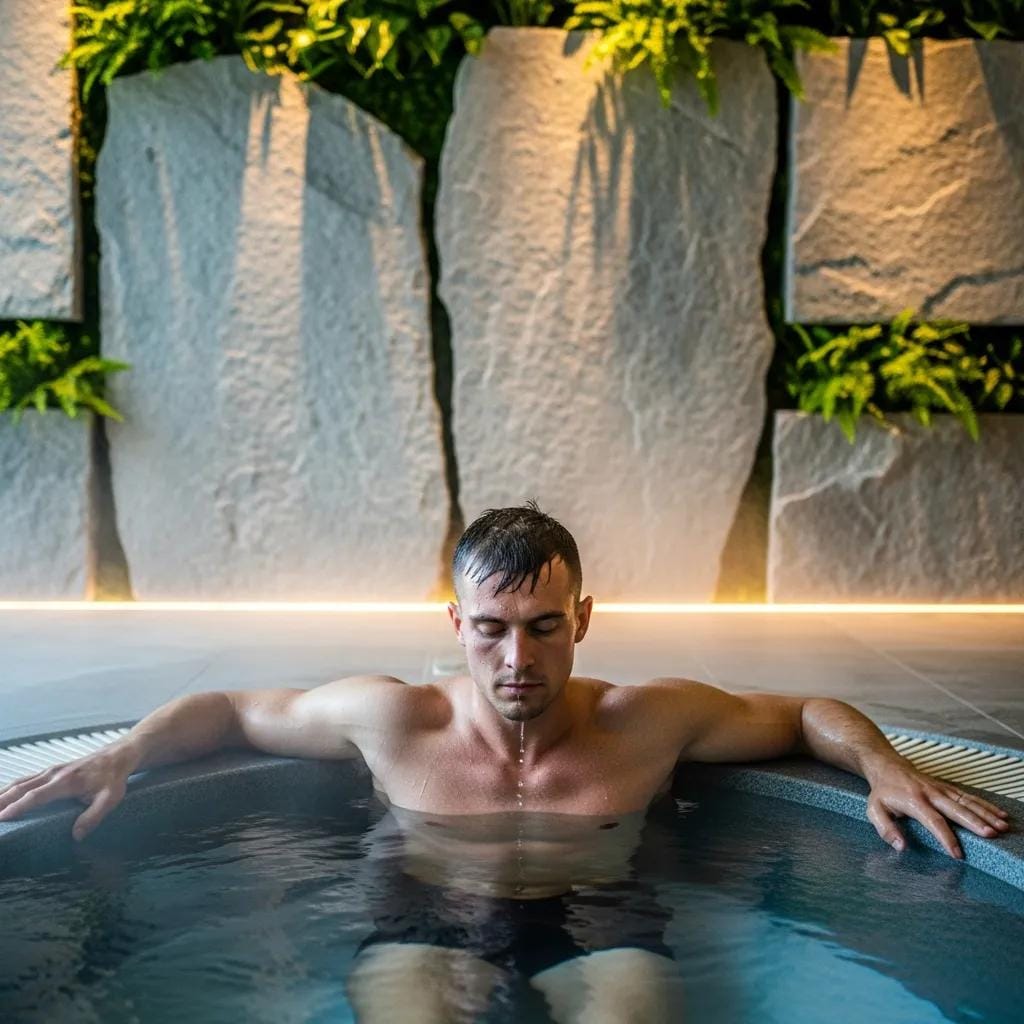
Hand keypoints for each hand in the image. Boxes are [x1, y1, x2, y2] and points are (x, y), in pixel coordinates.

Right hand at [0, 742, 137, 840]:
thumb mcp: (111, 798)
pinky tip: (3, 796)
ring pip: (20, 782)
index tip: (2, 818)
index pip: (35, 796)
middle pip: (20, 788)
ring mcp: (51, 770)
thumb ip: (94, 816)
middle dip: (1, 802)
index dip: (17, 808)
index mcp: (66, 782)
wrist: (118, 755)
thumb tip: (76, 836)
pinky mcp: (51, 770)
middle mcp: (54, 774)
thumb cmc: (114, 777)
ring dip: (3, 794)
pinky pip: (26, 779)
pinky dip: (11, 788)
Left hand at [865, 761, 1010, 858]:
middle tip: (991, 834)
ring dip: (985, 813)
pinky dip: (985, 804)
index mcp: (913, 801)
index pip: (933, 821)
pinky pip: (968, 796)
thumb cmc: (882, 792)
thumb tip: (901, 847)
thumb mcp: (874, 810)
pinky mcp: (947, 787)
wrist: (887, 765)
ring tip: (1002, 826)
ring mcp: (940, 789)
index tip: (958, 854)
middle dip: (974, 822)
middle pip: (956, 808)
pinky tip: (999, 814)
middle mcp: (930, 793)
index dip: (946, 838)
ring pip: (966, 801)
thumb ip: (885, 829)